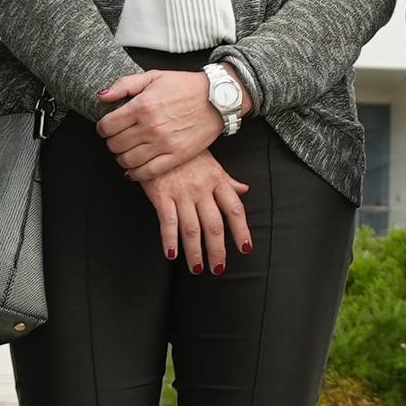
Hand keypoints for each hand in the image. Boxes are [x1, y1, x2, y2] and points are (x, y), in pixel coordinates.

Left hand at [93, 64, 216, 182]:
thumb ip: (124, 85)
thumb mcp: (153, 76)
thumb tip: (101, 96)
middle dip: (112, 142)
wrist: (217, 98)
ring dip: (122, 157)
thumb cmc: (185, 86)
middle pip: (115, 145)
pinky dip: (136, 173)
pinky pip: (147, 172)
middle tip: (120, 138)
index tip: (108, 127)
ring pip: (127, 160)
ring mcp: (163, 144)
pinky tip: (135, 168)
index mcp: (142, 106)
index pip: (106, 126)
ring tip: (128, 151)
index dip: (103, 128)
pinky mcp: (176, 156)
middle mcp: (150, 127)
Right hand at [145, 151, 254, 274]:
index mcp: (218, 180)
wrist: (161, 136)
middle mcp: (202, 189)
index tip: (245, 248)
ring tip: (196, 269)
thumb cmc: (188, 152)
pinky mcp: (161, 195)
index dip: (241, 230)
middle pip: (214, 225)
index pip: (234, 209)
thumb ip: (227, 180)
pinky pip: (167, 222)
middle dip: (217, 250)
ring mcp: (182, 193)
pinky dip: (169, 240)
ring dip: (195, 252)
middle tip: (217, 268)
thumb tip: (244, 189)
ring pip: (192, 229)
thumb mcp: (212, 163)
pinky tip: (171, 254)